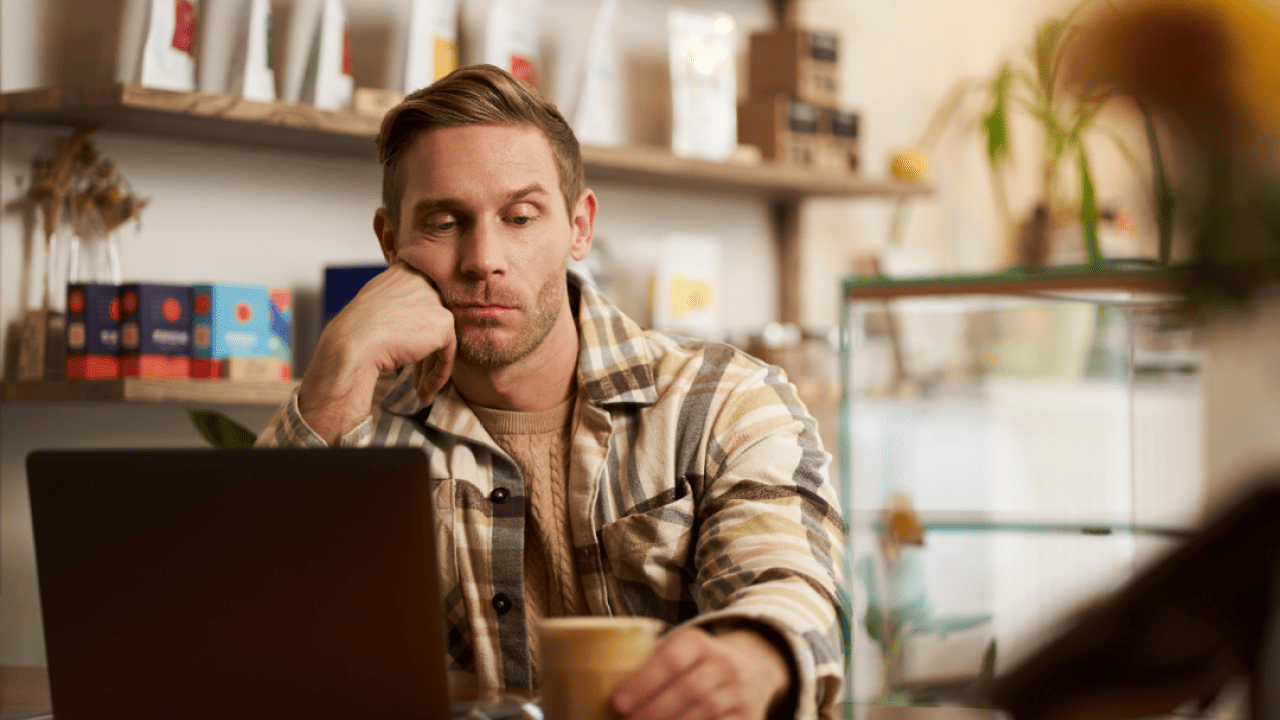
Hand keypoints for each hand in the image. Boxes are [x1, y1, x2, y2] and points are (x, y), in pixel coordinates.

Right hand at [298, 261, 455, 442]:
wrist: (351, 345)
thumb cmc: (355, 330)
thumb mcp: (375, 302)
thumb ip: (397, 300)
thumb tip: (409, 315)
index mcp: (406, 271)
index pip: (423, 302)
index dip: (417, 330)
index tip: (410, 352)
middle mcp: (424, 281)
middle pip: (433, 322)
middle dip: (426, 353)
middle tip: (416, 377)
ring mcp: (435, 301)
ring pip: (441, 340)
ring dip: (430, 368)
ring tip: (420, 389)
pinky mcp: (444, 323)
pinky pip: (448, 354)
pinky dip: (438, 375)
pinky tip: (425, 392)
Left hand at [612, 626, 790, 719]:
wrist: (755, 667)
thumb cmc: (698, 663)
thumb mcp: (680, 650)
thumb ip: (650, 662)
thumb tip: (600, 681)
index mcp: (699, 642)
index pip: (672, 658)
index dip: (644, 681)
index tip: (618, 701)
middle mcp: (724, 663)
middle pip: (690, 689)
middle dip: (657, 709)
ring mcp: (740, 692)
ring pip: (707, 711)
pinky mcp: (750, 717)